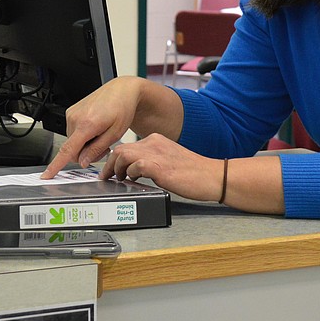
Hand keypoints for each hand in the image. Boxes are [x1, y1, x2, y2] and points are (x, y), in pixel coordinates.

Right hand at [41, 77, 147, 178]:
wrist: (121, 90)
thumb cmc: (122, 109)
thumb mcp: (115, 134)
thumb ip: (96, 150)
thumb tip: (82, 162)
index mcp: (87, 124)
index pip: (67, 150)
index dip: (55, 165)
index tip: (46, 175)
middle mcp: (75, 118)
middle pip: (73, 149)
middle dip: (86, 154)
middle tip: (104, 147)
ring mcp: (71, 113)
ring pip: (73, 142)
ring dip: (85, 144)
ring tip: (101, 134)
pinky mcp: (70, 111)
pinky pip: (72, 132)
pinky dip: (82, 135)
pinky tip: (95, 127)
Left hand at [100, 134, 225, 201]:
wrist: (212, 176)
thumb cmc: (193, 173)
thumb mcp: (168, 160)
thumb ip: (151, 161)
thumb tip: (133, 171)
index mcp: (156, 140)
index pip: (127, 145)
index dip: (114, 158)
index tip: (110, 169)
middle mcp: (154, 143)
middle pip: (120, 149)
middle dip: (109, 164)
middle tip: (107, 177)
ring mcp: (156, 153)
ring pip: (123, 154)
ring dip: (116, 169)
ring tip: (118, 180)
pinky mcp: (159, 166)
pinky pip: (135, 166)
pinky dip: (130, 174)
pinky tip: (134, 181)